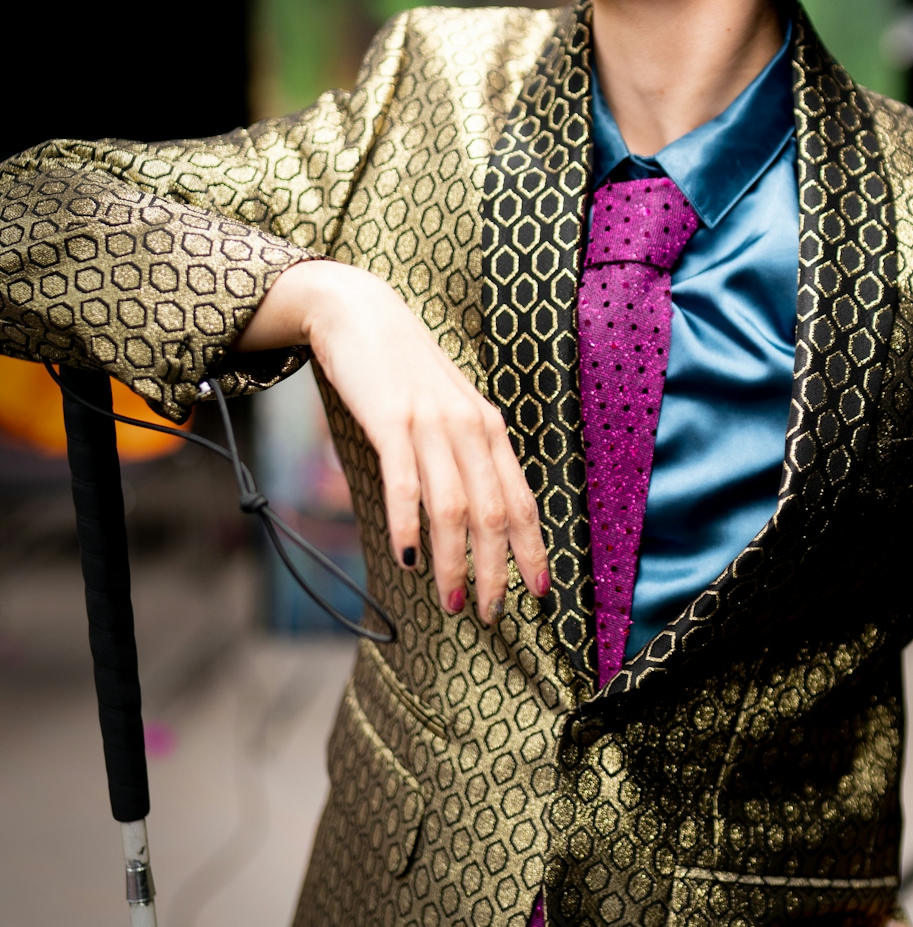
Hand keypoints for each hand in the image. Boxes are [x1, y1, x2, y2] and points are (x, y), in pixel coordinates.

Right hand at [236, 261, 549, 623]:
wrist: (360, 312)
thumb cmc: (404, 371)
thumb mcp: (449, 410)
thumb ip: (466, 453)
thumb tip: (477, 513)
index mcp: (489, 429)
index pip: (522, 500)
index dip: (533, 549)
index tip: (540, 593)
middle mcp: (470, 427)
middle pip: (494, 513)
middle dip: (497, 570)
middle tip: (490, 614)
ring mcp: (431, 423)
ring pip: (454, 506)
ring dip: (455, 561)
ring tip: (452, 601)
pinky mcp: (391, 419)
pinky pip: (406, 482)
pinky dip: (410, 525)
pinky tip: (408, 559)